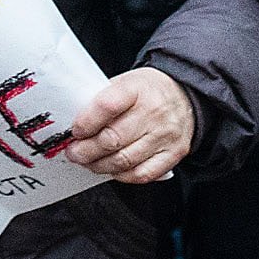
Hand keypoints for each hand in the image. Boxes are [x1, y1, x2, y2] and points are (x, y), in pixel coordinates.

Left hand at [64, 67, 195, 182]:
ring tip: (89, 162)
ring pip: (124, 160)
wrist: (184, 96)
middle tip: (74, 152)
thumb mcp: (124, 83)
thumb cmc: (147, 92)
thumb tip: (76, 127)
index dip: (85, 123)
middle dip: (86, 150)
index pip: (106, 106)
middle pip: (112, 139)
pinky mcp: (173, 154)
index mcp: (137, 89)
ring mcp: (165, 135)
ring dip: (99, 165)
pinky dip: (121, 175)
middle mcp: (154, 112)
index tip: (74, 131)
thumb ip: (101, 101)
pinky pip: (141, 174)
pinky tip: (112, 168)